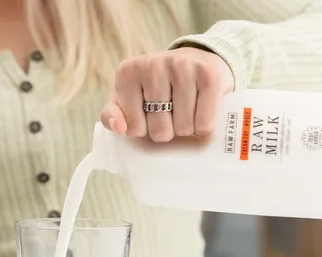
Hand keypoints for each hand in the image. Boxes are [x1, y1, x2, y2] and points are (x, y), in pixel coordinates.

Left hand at [100, 47, 233, 141]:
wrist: (197, 59)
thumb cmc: (159, 86)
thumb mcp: (128, 98)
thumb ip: (112, 114)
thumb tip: (119, 127)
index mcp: (128, 72)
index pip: (133, 129)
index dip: (145, 130)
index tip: (150, 114)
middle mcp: (153, 65)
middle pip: (160, 131)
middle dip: (169, 130)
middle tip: (172, 113)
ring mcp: (182, 67)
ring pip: (184, 128)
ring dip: (188, 128)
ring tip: (187, 110)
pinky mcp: (209, 75)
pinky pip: (205, 123)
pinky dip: (204, 127)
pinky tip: (201, 111)